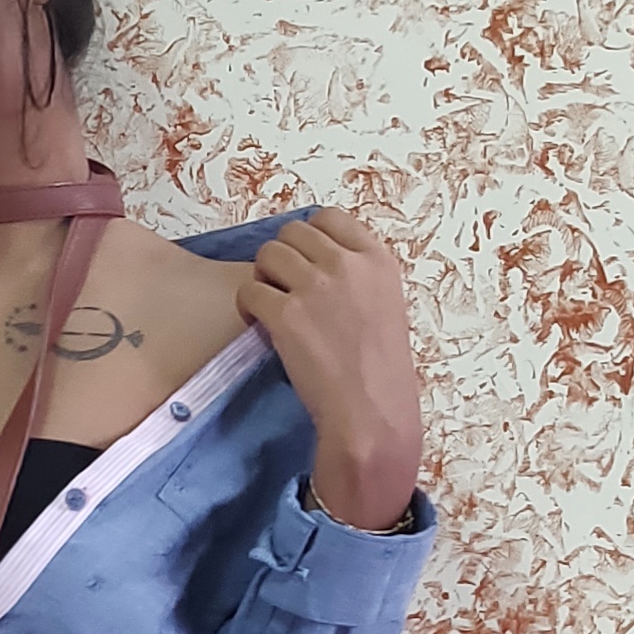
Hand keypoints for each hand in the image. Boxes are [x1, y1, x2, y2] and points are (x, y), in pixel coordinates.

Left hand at [233, 204, 423, 526]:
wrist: (371, 416)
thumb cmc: (381, 375)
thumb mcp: (386, 309)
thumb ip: (358, 279)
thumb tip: (320, 267)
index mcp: (378, 260)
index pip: (330, 218)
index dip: (309, 239)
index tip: (306, 264)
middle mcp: (347, 265)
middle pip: (293, 232)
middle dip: (283, 258)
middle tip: (285, 290)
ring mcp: (316, 286)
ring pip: (267, 254)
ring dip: (263, 278)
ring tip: (272, 308)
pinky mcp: (286, 314)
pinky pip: (248, 290)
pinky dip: (247, 307)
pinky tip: (259, 326)